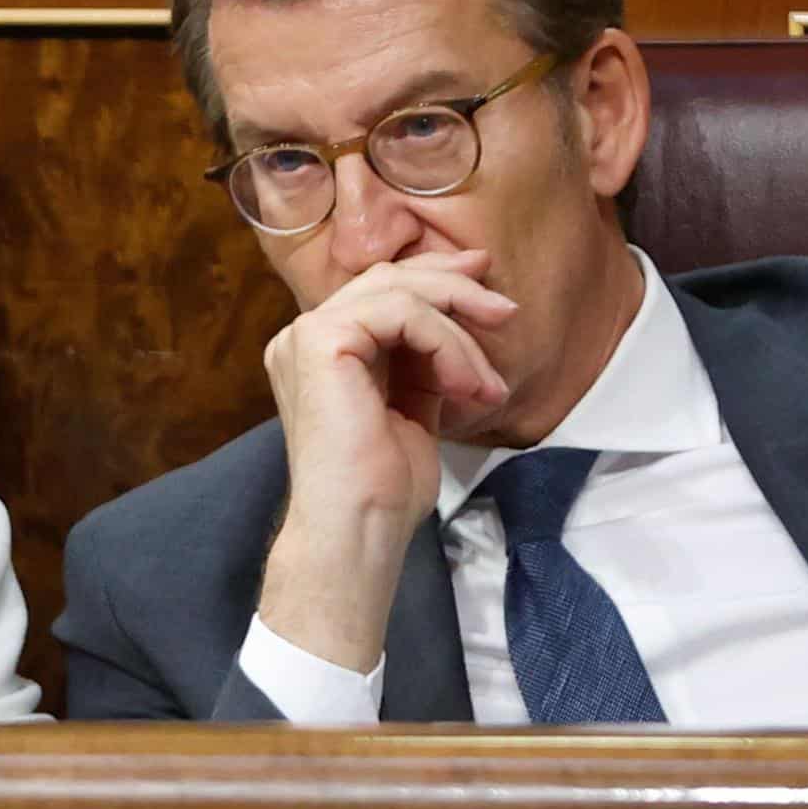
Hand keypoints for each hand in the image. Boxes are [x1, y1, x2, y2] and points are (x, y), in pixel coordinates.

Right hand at [257, 249, 516, 671]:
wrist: (358, 529)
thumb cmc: (384, 488)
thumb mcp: (413, 408)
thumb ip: (422, 364)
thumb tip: (459, 324)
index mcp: (320, 353)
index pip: (378, 293)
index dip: (434, 280)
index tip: (486, 284)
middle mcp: (303, 336)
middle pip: (386, 279)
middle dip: (453, 285)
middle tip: (505, 310)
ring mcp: (305, 335)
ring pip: (398, 291)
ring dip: (459, 328)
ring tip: (490, 382)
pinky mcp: (320, 341)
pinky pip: (400, 313)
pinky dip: (446, 343)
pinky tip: (466, 384)